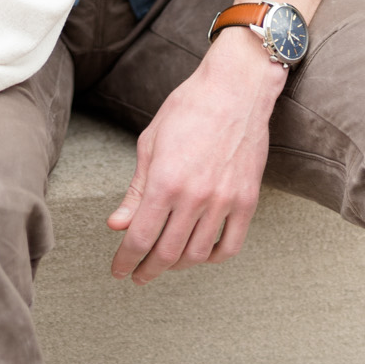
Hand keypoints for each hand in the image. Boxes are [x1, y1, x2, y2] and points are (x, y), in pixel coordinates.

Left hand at [106, 26, 286, 282]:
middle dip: (147, 269)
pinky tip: (200, 253)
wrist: (235, 89)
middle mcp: (195, 196)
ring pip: (197, 254)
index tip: (119, 270)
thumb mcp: (150, 143)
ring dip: (177, 265)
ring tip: (166, 261)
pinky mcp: (247, 200)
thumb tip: (116, 224)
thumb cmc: (188, 108)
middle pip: (167, 253)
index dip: (125, 260)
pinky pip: (230, 246)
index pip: (139, 237)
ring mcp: (224, 200)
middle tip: (138, 274)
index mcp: (165, 180)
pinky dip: (212, 257)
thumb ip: (136, 190)